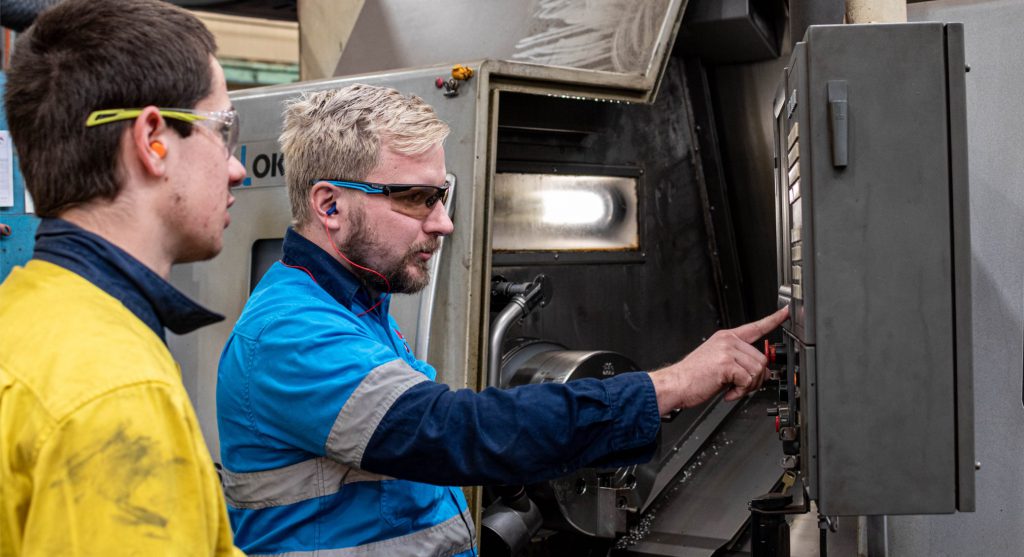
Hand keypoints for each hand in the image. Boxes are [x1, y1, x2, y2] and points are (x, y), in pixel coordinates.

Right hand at [649, 306, 789, 414]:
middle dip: (755, 378)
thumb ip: (739, 362)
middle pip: (761, 359)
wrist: (676, 384)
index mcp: (726, 337)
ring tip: (731, 388)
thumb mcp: (718, 363)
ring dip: (747, 386)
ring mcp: (727, 350)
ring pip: (757, 370)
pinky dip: (740, 391)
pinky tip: (727, 392)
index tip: (786, 312)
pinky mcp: (726, 363)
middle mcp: (728, 340)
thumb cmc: (693, 377)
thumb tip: (761, 373)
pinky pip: (748, 380)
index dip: (773, 320)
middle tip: (740, 386)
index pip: (754, 327)